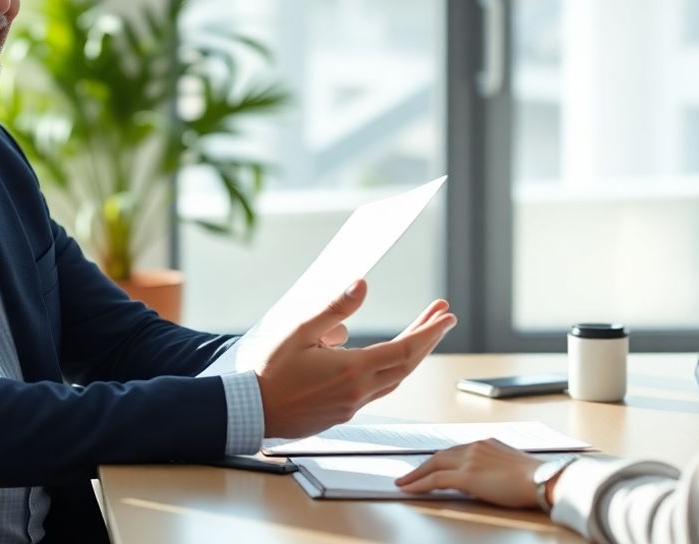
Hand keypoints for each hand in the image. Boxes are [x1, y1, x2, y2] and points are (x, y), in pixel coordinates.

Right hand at [256, 279, 454, 437]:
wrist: (252, 411)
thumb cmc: (271, 372)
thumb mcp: (300, 331)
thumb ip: (334, 308)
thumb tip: (362, 285)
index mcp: (351, 370)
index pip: (404, 350)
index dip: (429, 332)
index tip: (446, 316)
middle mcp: (358, 391)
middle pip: (407, 364)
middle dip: (428, 338)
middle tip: (443, 318)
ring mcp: (352, 405)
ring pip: (395, 380)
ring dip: (412, 356)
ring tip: (422, 335)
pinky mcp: (343, 413)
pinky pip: (377, 390)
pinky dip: (391, 372)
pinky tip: (385, 359)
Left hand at [394, 439, 544, 506]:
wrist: (543, 479)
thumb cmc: (534, 478)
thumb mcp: (508, 467)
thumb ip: (491, 468)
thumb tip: (480, 480)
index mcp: (485, 443)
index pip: (454, 451)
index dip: (438, 460)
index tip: (428, 466)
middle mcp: (475, 446)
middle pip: (439, 455)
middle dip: (420, 467)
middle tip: (406, 475)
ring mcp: (469, 459)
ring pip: (433, 465)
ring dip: (416, 475)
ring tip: (403, 483)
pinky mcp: (467, 475)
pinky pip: (436, 479)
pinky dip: (420, 483)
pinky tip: (410, 489)